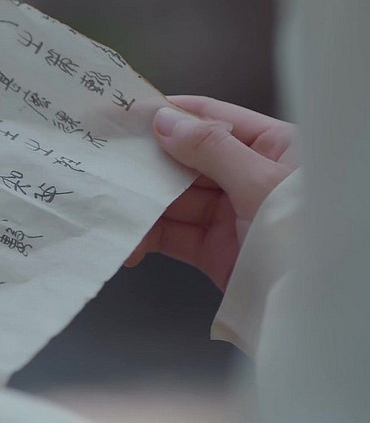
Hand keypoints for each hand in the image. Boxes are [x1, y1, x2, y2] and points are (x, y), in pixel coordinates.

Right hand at [125, 96, 296, 289]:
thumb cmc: (305, 238)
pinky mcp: (215, 250)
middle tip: (109, 161)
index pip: (211, 118)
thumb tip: (165, 122)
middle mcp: (248, 177)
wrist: (313, 309)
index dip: (170, 114)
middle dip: (147, 164)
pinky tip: (130, 243)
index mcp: (271, 148)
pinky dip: (147, 238)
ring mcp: (231, 215)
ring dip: (142, 205)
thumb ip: (212, 150)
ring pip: (174, 200)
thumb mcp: (261, 184)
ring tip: (114, 208)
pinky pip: (173, 236)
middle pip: (186, 160)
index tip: (128, 113)